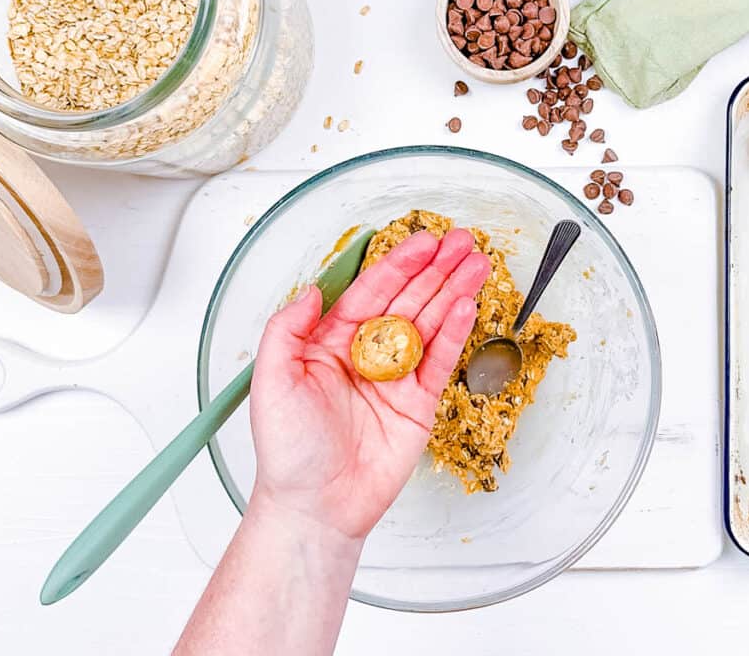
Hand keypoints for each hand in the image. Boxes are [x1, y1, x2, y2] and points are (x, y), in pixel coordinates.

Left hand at [250, 229, 489, 539]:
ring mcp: (395, 378)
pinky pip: (440, 361)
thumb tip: (311, 290)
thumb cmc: (288, 451)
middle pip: (408, 300)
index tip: (422, 242)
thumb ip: (287, 329)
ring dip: (454, 292)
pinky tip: (467, 306)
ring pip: (430, 324)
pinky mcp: (418, 404)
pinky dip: (455, 333)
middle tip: (462, 241)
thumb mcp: (271, 381)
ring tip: (477, 264)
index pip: (371, 291)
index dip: (398, 264)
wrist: (316, 506)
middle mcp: (366, 354)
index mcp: (330, 342)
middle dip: (436, 269)